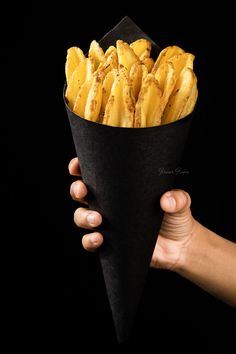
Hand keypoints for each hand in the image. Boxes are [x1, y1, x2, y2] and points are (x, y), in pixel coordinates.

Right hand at [69, 157, 198, 270]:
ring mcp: (108, 224)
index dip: (80, 168)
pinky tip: (100, 239)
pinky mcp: (110, 244)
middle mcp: (110, 204)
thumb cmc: (176, 217)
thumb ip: (178, 198)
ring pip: (81, 217)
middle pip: (81, 194)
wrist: (180, 246)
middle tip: (84, 190)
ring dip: (83, 217)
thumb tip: (166, 199)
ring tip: (98, 220)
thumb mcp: (181, 202)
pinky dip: (90, 241)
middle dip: (77, 190)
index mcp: (121, 189)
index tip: (76, 166)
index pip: (96, 174)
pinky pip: (90, 242)